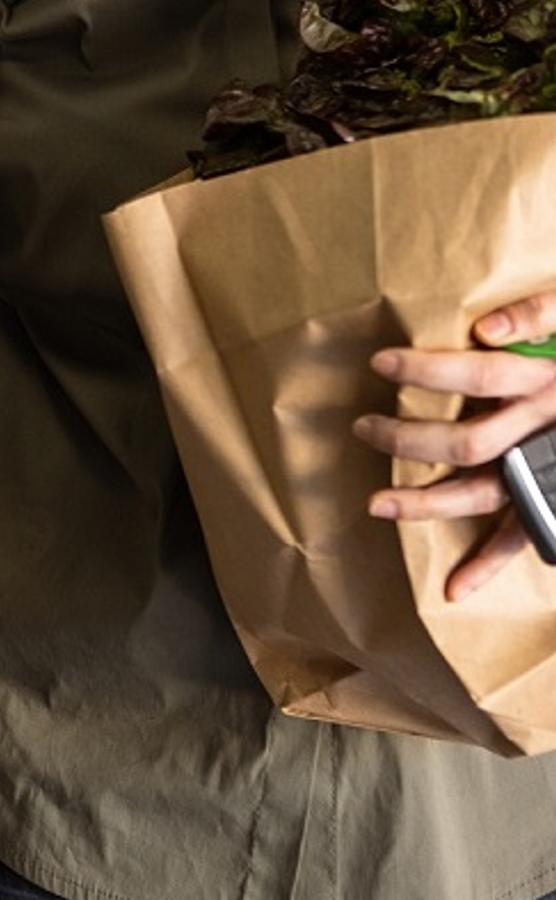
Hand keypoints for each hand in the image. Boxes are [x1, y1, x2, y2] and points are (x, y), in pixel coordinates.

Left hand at [352, 291, 555, 599]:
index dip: (427, 370)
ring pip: (483, 494)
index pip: (479, 375)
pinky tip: (454, 588)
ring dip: (426, 503)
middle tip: (362, 427)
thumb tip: (486, 330)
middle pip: (468, 442)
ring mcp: (550, 469)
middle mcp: (546, 430)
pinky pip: (524, 536)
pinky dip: (489, 565)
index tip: (380, 363)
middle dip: (407, 438)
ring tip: (376, 503)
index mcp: (549, 382)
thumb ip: (543, 311)